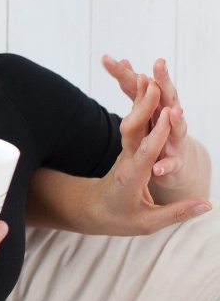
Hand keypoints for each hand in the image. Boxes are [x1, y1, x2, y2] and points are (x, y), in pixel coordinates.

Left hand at [85, 72, 210, 234]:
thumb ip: (177, 213)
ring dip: (138, 100)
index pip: (146, 152)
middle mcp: (127, 159)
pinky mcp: (126, 148)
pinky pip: (133, 124)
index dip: (157, 134)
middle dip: (143, 106)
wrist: (92, 209)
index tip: (168, 115)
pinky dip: (139, 107)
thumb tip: (208, 205)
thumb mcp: (148, 223)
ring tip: (147, 76)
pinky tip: (145, 90)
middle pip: (133, 129)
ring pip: (131, 122)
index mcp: (132, 177)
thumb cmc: (119, 218)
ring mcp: (124, 151)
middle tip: (153, 83)